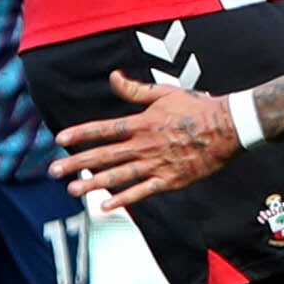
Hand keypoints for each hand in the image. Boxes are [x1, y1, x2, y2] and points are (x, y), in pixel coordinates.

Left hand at [54, 72, 240, 208]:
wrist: (229, 127)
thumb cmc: (198, 107)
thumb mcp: (165, 92)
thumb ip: (135, 89)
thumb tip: (113, 77)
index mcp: (142, 123)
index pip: (104, 128)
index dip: (81, 133)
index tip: (60, 139)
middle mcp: (144, 145)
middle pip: (105, 155)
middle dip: (77, 162)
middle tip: (54, 170)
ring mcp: (157, 164)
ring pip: (119, 176)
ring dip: (94, 183)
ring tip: (73, 189)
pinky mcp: (170, 180)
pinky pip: (143, 191)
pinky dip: (124, 200)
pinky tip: (107, 206)